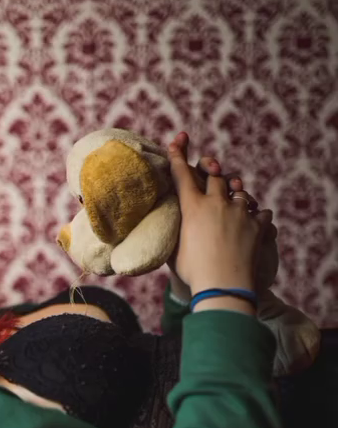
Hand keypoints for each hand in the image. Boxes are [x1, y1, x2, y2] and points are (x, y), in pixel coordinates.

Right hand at [166, 132, 271, 296]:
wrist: (224, 287)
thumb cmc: (194, 273)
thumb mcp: (174, 251)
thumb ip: (174, 233)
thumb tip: (166, 229)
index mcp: (193, 207)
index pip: (183, 175)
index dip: (179, 156)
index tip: (179, 140)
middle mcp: (217, 204)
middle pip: (216, 177)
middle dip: (212, 172)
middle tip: (211, 171)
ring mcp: (239, 213)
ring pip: (240, 193)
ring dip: (236, 194)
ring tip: (235, 201)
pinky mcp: (257, 226)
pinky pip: (261, 213)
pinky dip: (257, 216)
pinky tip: (256, 221)